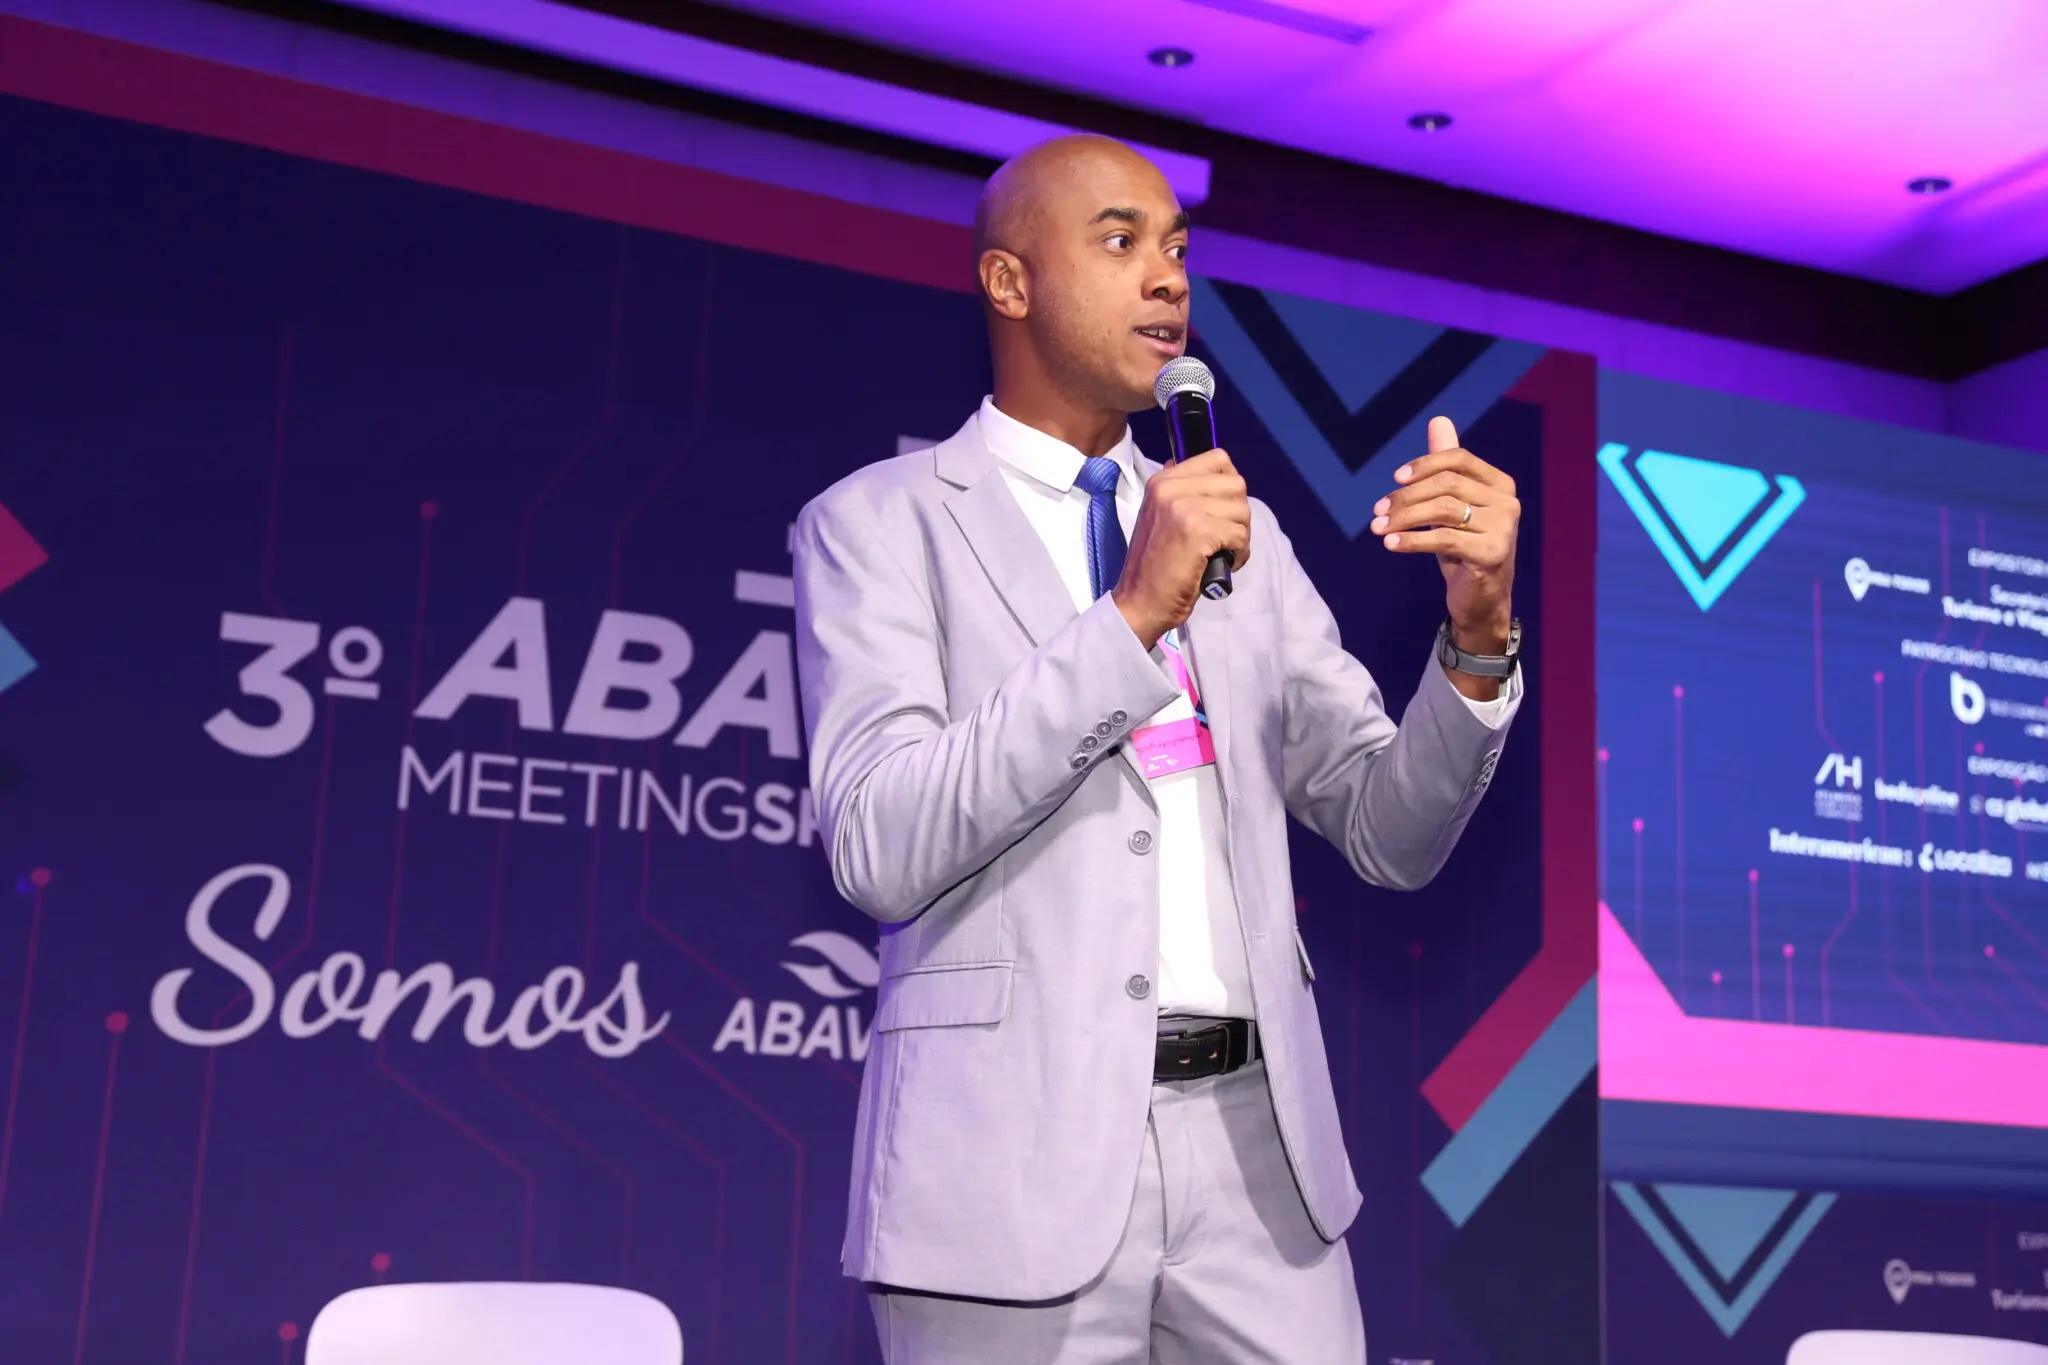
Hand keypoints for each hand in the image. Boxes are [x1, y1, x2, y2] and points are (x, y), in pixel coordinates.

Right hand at [1113, 449, 1250, 648]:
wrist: (1140, 601)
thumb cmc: (1155, 564)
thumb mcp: (1159, 516)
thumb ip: (1181, 492)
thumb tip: (1210, 472)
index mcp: (1162, 481)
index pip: (1218, 459)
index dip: (1229, 486)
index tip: (1221, 510)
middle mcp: (1171, 488)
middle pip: (1237, 484)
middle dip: (1238, 513)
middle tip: (1225, 536)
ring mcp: (1183, 508)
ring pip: (1242, 510)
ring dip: (1241, 536)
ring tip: (1223, 552)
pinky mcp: (1198, 532)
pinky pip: (1239, 535)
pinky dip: (1239, 553)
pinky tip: (1223, 564)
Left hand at [1370, 415, 1517, 671]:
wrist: (1481, 598)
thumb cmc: (1464, 546)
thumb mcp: (1452, 505)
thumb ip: (1445, 467)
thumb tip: (1438, 420)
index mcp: (1500, 484)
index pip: (1458, 460)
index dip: (1424, 465)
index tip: (1395, 479)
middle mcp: (1507, 502)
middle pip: (1447, 485)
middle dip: (1407, 496)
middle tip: (1378, 510)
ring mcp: (1503, 529)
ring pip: (1443, 511)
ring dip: (1404, 518)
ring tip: (1378, 528)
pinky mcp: (1492, 554)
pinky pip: (1445, 539)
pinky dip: (1413, 540)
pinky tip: (1391, 544)